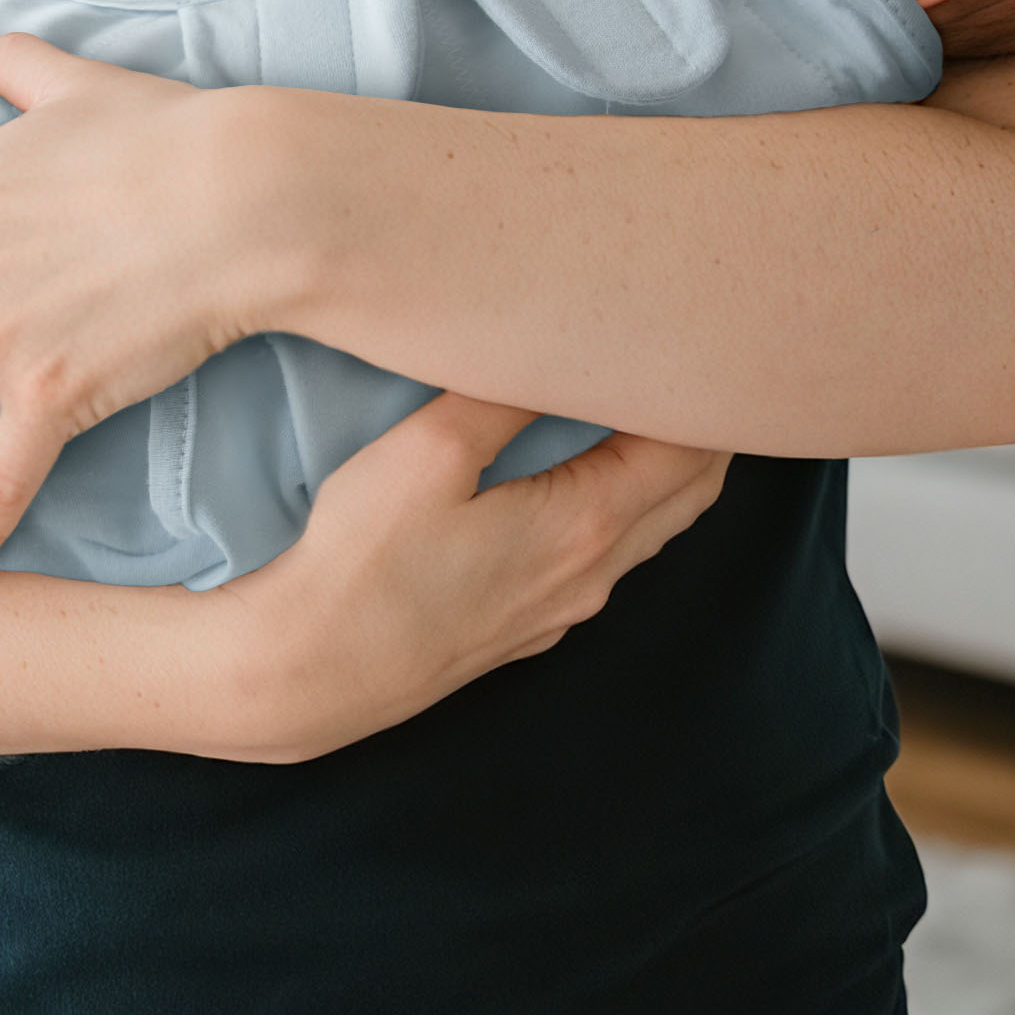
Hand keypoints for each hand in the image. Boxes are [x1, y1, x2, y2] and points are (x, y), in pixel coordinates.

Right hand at [213, 394, 730, 761]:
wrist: (310, 672)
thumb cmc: (365, 561)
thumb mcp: (430, 452)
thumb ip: (503, 395)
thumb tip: (558, 346)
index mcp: (585, 526)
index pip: (686, 451)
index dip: (704, 396)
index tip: (700, 342)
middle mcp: (591, 576)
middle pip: (687, 494)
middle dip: (705, 429)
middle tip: (700, 366)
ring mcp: (562, 610)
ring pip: (649, 529)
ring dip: (666, 470)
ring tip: (654, 408)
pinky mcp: (526, 628)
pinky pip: (606, 558)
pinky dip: (625, 507)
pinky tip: (589, 479)